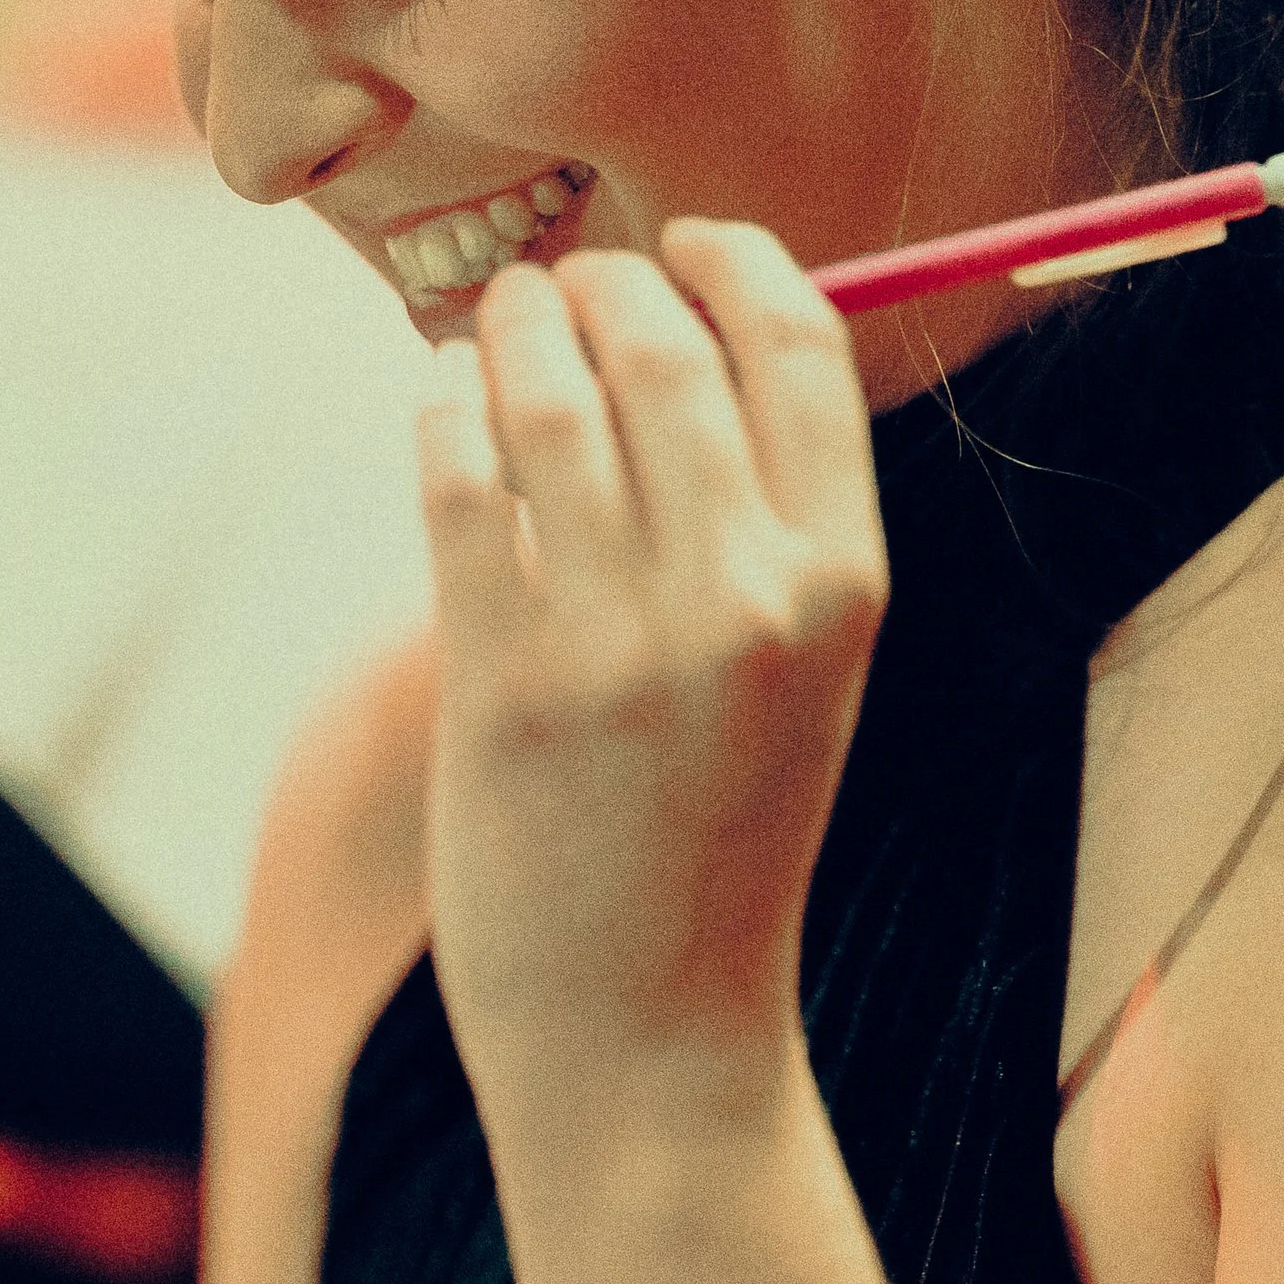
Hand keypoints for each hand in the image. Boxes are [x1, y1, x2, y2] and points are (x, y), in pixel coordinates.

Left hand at [415, 222, 886, 1161]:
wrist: (652, 1038)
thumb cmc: (717, 842)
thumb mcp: (798, 678)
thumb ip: (762, 525)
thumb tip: (670, 338)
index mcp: (844, 586)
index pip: (802, 347)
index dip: (734, 263)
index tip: (681, 244)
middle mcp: (745, 598)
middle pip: (662, 350)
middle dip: (598, 288)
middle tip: (557, 285)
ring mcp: (620, 641)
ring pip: (545, 398)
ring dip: (506, 334)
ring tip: (490, 330)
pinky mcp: (502, 681)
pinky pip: (455, 481)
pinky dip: (439, 417)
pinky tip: (440, 409)